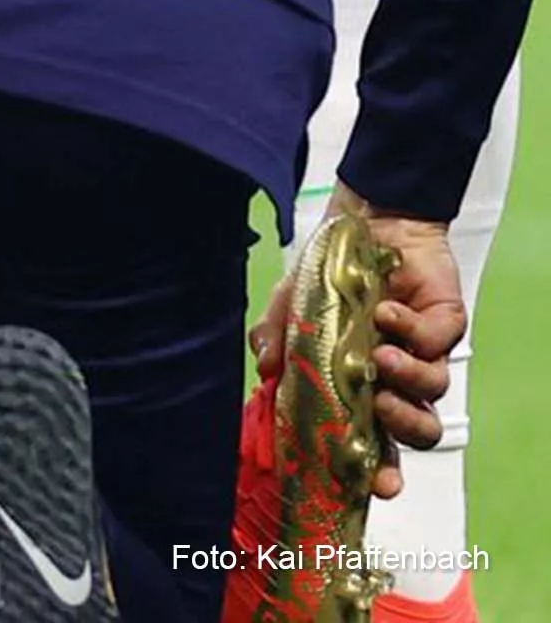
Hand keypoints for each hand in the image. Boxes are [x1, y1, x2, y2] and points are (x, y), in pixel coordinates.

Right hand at [250, 193, 464, 499]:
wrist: (363, 221)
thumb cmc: (325, 272)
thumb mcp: (287, 305)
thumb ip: (274, 337)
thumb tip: (263, 368)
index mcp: (359, 387)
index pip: (374, 441)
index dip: (376, 469)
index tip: (373, 486)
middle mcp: (395, 379)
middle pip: (418, 429)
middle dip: (403, 429)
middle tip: (381, 411)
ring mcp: (422, 351)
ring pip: (432, 391)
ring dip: (405, 379)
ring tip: (378, 357)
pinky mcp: (445, 322)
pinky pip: (436, 341)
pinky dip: (409, 330)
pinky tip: (383, 311)